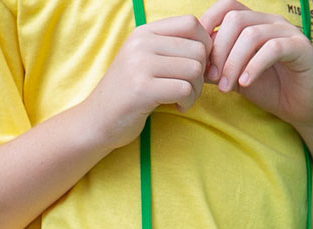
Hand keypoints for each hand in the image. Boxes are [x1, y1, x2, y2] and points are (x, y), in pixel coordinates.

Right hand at [75, 16, 212, 151]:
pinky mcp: (142, 89)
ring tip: (182, 99)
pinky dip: (187, 101)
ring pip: (194, 69)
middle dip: (201, 74)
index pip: (191, 23)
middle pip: (197, 49)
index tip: (197, 66)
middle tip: (189, 89)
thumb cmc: (128, 94)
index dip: (205, 44)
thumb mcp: (146, 62)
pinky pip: (184, 89)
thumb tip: (217, 48)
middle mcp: (141, 44)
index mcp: (143, 33)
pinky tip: (177, 107)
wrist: (95, 121)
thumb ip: (173, 50)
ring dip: (195, 90)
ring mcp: (140, 65)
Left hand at [201, 0, 312, 128]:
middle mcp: (270, 22)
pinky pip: (273, 48)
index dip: (207, 26)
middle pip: (235, 19)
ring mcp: (287, 33)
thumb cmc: (272, 89)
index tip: (198, 56)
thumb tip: (190, 65)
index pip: (226, 7)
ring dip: (233, 62)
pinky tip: (245, 84)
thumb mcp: (236, 78)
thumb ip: (216, 68)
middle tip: (212, 78)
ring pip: (251, 34)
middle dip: (218, 50)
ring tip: (226, 87)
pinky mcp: (301, 48)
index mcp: (254, 23)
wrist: (306, 107)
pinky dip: (254, 66)